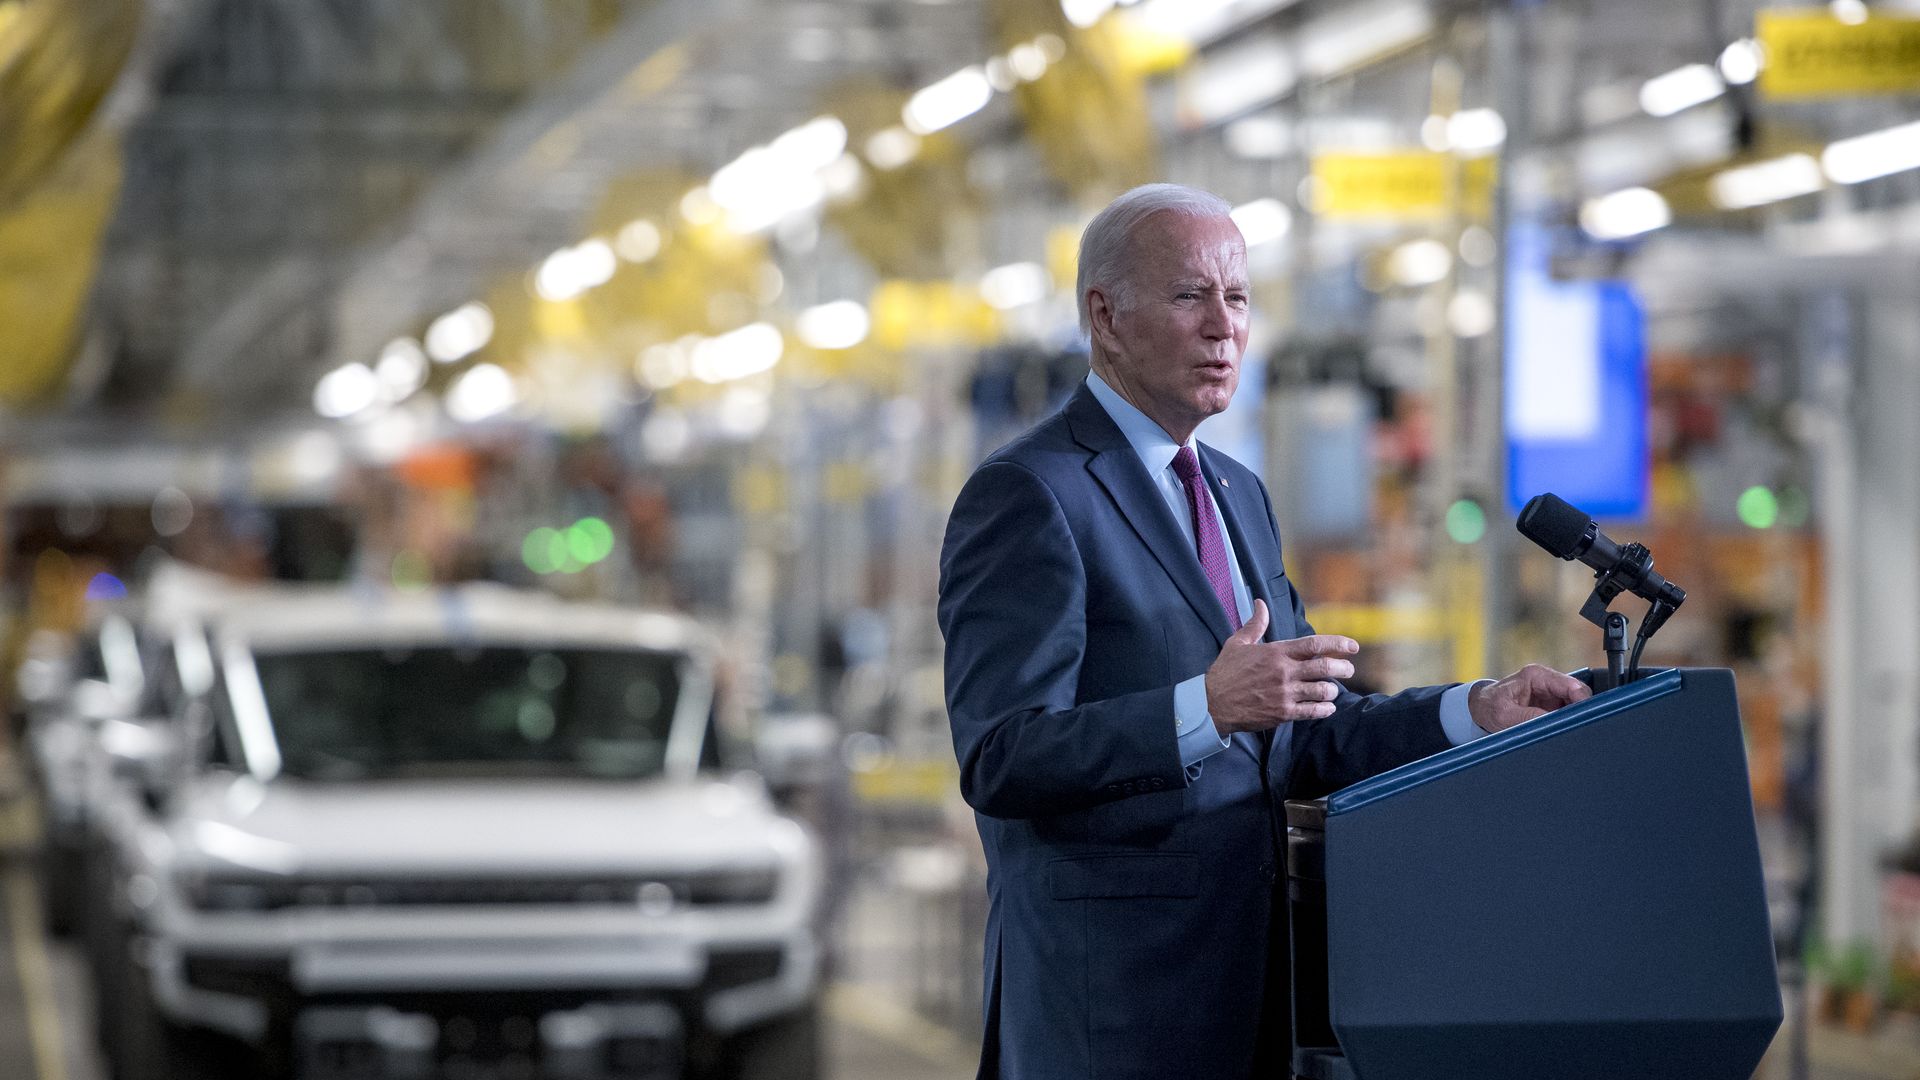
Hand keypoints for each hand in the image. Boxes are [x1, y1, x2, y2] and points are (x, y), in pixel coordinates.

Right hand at [1204, 599, 1357, 734]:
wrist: (1212, 703)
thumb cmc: (1225, 672)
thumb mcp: (1237, 643)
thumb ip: (1254, 624)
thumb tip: (1260, 603)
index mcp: (1276, 652)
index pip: (1314, 644)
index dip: (1337, 644)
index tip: (1352, 646)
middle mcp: (1284, 671)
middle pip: (1324, 667)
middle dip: (1343, 668)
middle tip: (1348, 669)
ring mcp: (1285, 693)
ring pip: (1322, 690)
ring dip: (1332, 690)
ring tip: (1333, 690)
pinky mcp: (1283, 713)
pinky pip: (1312, 711)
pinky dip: (1325, 709)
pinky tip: (1327, 707)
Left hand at [1467, 664, 1591, 732]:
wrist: (1480, 710)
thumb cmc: (1489, 706)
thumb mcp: (1504, 715)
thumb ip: (1528, 718)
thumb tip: (1552, 723)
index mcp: (1537, 675)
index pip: (1572, 685)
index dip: (1583, 701)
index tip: (1584, 718)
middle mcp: (1547, 682)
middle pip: (1579, 696)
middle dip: (1581, 712)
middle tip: (1579, 729)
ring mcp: (1551, 695)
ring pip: (1576, 706)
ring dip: (1575, 719)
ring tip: (1570, 733)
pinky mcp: (1552, 707)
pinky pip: (1568, 715)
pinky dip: (1568, 724)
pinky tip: (1564, 733)